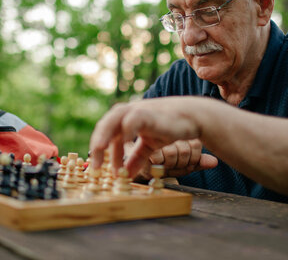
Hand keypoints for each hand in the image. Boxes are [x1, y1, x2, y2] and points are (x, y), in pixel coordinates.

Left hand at [90, 97, 209, 177]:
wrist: (192, 117)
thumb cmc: (169, 128)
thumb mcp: (149, 147)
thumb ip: (136, 159)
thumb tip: (125, 176)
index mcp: (125, 121)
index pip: (108, 137)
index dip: (102, 154)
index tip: (99, 171)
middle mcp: (128, 114)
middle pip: (104, 125)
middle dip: (97, 145)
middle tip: (95, 166)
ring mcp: (137, 111)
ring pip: (113, 119)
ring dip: (104, 134)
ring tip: (99, 149)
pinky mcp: (149, 113)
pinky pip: (133, 119)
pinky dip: (127, 129)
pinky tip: (127, 142)